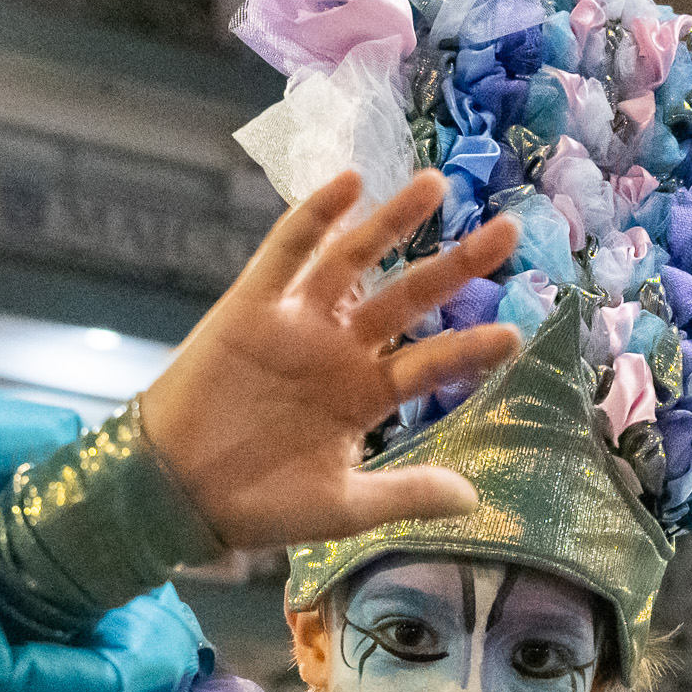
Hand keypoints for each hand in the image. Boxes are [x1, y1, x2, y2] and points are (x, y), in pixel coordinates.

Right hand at [142, 171, 518, 551]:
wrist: (175, 494)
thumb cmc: (258, 505)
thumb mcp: (342, 508)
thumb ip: (406, 494)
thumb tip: (476, 499)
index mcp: (365, 395)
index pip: (431, 363)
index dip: (470, 348)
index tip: (516, 333)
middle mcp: (340, 351)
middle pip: (410, 297)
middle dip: (457, 265)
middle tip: (510, 231)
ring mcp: (298, 324)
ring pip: (355, 261)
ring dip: (393, 222)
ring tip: (437, 183)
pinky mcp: (251, 306)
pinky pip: (286, 253)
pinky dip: (315, 217)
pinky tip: (348, 183)